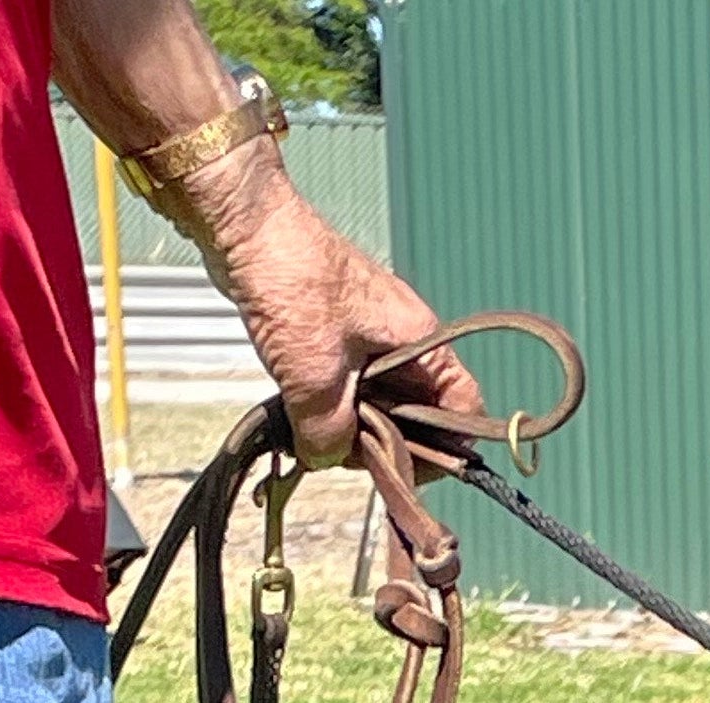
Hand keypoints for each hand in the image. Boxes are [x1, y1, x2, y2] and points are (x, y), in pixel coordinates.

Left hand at [178, 151, 479, 468]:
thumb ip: (329, 434)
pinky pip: (349, 383)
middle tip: (350, 456)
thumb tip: (325, 460)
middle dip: (388, 442)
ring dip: (354, 424)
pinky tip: (305, 410)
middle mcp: (406, 340)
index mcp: (422, 343)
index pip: (464, 408)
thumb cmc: (294, 280)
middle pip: (419, 413)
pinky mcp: (339, 332)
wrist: (246, 224)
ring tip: (319, 432)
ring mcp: (372, 335)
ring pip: (380, 401)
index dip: (445, 448)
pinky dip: (332, 403)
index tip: (408, 471)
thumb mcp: (316, 379)